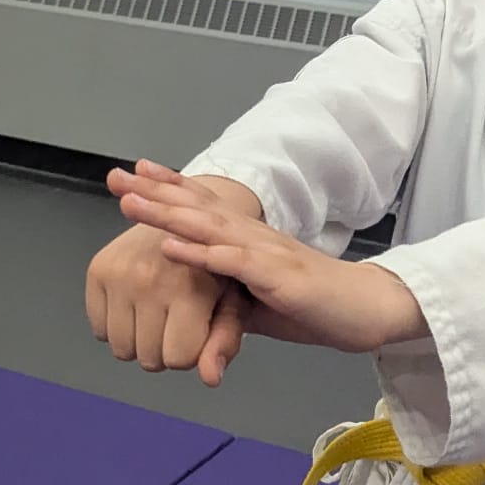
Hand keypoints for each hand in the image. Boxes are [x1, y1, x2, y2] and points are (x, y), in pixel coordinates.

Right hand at [86, 165, 251, 383]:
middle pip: (149, 358)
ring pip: (122, 348)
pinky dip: (116, 326)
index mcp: (188, 288)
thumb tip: (211, 379)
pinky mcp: (97, 271)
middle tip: (175, 319)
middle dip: (164, 348)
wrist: (182, 218)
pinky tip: (134, 304)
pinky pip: (99, 329)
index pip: (178, 358)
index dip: (189, 352)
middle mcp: (149, 280)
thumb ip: (224, 342)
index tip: (196, 329)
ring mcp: (119, 275)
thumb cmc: (211, 266)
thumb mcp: (232, 301)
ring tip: (156, 312)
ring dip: (138, 340)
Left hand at [118, 163, 426, 352]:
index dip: (170, 187)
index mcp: (250, 239)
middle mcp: (255, 236)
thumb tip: (196, 310)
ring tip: (131, 202)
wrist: (369, 312)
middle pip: (199, 206)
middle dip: (155, 190)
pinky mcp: (278, 278)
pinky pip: (233, 264)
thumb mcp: (260, 304)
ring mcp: (266, 254)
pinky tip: (170, 249)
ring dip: (168, 213)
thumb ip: (228, 301)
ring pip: (210, 227)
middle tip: (116, 176)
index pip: (205, 205)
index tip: (135, 172)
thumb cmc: (318, 306)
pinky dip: (199, 256)